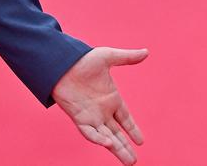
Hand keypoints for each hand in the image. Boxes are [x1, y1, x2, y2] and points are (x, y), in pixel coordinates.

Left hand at [52, 47, 147, 164]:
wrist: (60, 62)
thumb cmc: (82, 59)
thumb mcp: (107, 57)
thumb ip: (127, 58)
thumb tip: (146, 52)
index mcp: (111, 98)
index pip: (125, 119)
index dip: (133, 130)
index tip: (141, 141)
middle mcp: (102, 110)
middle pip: (117, 133)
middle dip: (125, 147)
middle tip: (134, 161)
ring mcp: (90, 115)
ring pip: (106, 137)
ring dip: (116, 149)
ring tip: (129, 162)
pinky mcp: (78, 117)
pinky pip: (89, 132)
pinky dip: (98, 139)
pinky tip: (108, 144)